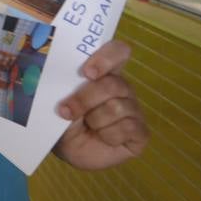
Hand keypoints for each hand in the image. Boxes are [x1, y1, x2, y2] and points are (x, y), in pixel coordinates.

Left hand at [53, 40, 147, 169]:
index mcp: (105, 72)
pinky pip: (129, 127)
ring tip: (88, 127)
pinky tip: (103, 138)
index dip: (106, 58)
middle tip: (66, 111)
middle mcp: (123, 88)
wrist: (67, 149)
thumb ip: (67, 84)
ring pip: (117, 107)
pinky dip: (109, 135)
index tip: (87, 72)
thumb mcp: (59, 99)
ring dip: (95, 120)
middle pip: (113, 84)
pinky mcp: (140, 132)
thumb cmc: (64, 119)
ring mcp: (134, 110)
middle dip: (85, 99)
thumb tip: (70, 77)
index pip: (118, 51)